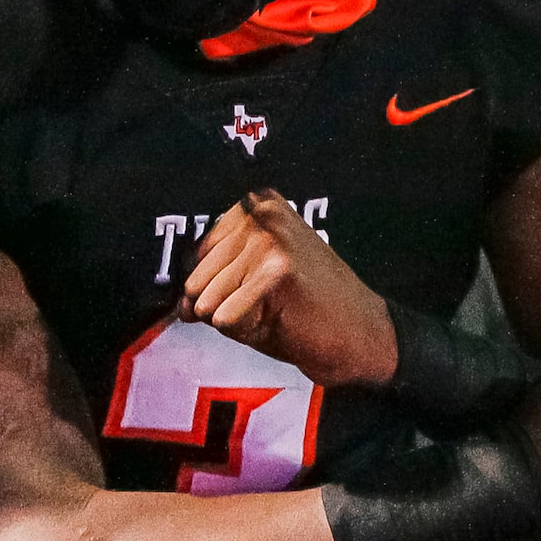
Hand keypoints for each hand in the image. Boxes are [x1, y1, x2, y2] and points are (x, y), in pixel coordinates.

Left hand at [182, 188, 396, 387]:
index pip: (196, 257)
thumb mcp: (253, 281)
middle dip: (225, 306)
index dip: (219, 286)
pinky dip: (247, 332)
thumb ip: (212, 281)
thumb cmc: (309, 310)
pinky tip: (283, 319)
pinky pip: (224, 320)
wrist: (362, 335)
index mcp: (255, 205)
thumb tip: (178, 305)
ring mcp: (269, 240)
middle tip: (272, 304)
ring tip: (278, 310)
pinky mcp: (275, 272)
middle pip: (196, 280)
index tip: (260, 288)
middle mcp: (260, 213)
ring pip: (207, 301)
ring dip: (238, 319)